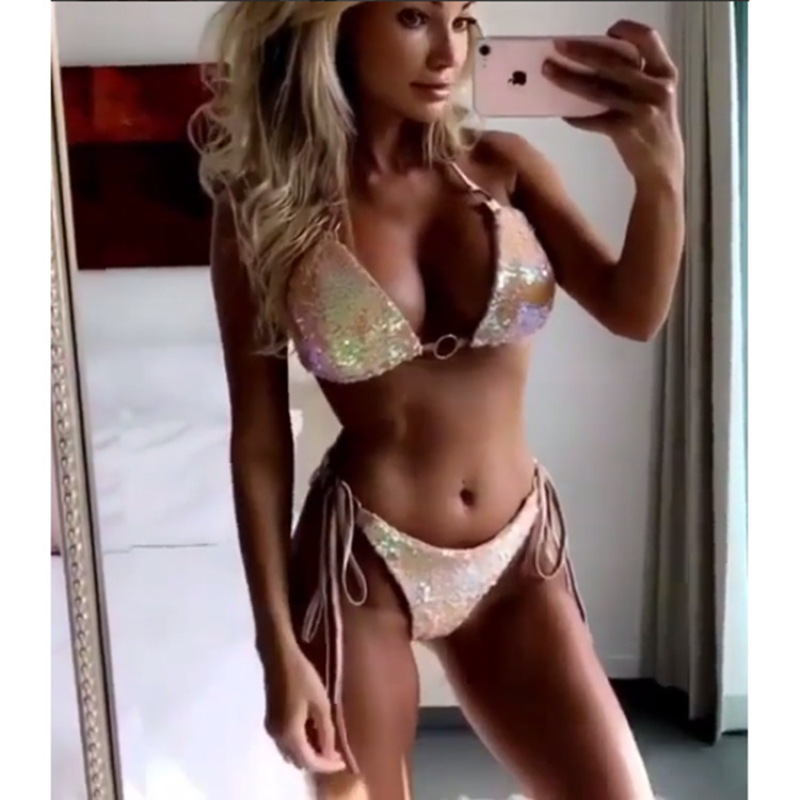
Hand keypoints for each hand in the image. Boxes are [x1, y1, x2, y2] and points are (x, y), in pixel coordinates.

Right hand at [264, 646, 345, 773]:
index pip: (310, 762)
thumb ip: (326, 731)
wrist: (279, 658)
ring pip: (291, 754)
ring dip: (308, 754)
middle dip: (318, 762)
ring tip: (327, 745)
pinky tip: (313, 733)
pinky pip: (286, 743)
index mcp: (290, 735)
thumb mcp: (320, 703)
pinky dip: (300, 745)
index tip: (343, 762)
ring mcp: (272, 730)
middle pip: (299, 761)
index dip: (328, 765)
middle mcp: (278, 738)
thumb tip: (330, 753)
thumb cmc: (303, 677)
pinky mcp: (270, 721)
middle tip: (337, 754)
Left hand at [543, 20, 683, 185]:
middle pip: (613, 61)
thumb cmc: (653, 127)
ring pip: (598, 89)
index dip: (627, 30)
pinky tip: (562, 113)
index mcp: (665, 73)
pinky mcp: (626, 130)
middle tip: (559, 47)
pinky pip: (594, 120)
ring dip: (569, 79)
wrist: (662, 167)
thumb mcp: (655, 96)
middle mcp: (656, 87)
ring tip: (549, 72)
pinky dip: (576, 117)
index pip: (648, 39)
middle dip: (582, 51)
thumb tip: (594, 62)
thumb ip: (636, 77)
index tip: (606, 31)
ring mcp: (642, 109)